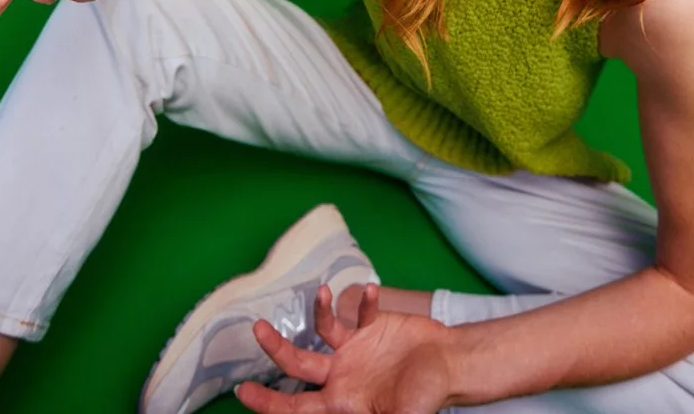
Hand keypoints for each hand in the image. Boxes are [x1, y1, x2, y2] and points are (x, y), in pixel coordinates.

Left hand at [236, 285, 454, 413]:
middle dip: (275, 348)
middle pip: (298, 364)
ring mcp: (353, 350)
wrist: (449, 364)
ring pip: (321, 330)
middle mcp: (341, 376)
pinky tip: (372, 291)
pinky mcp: (369, 328)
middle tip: (258, 328)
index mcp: (342, 402)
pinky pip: (357, 311)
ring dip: (317, 310)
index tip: (244, 391)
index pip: (297, 406)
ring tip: (320, 292)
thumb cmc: (427, 395)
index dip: (270, 402)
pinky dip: (363, 301)